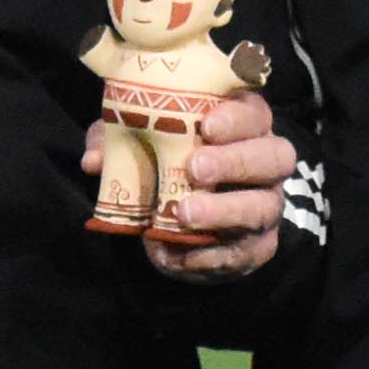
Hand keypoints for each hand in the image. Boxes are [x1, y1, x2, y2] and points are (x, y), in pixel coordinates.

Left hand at [126, 83, 294, 280]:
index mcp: (244, 125)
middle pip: (274, 156)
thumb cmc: (163, 161)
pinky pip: (246, 252)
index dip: (236, 118)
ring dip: (225, 210)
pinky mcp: (259, 245)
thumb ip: (115, 141)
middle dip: (235, 161)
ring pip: (264, 206)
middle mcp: (266, 162)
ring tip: (184, 213)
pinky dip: (212, 256)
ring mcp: (267, 204)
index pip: (255, 112)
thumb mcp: (135, 143)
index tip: (206, 125)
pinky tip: (181, 253)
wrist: (176, 219)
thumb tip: (94, 160)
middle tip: (195, 168)